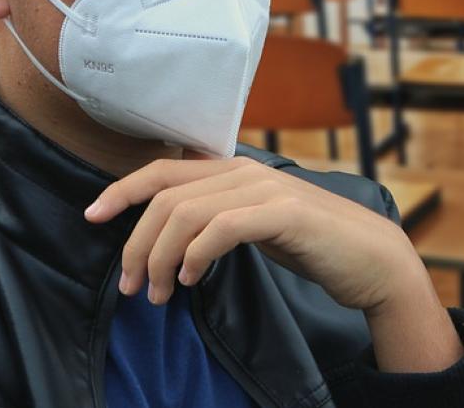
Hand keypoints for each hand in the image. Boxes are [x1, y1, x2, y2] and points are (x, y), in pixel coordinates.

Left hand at [85, 155, 418, 308]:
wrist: (371, 257)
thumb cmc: (312, 244)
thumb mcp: (255, 223)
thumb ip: (219, 216)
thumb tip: (171, 232)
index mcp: (235, 169)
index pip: (163, 170)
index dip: (122, 190)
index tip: (92, 216)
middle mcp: (246, 171)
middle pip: (166, 197)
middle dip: (138, 243)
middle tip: (134, 286)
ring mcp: (266, 189)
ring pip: (186, 213)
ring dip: (163, 257)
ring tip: (161, 293)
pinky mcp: (284, 213)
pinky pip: (222, 228)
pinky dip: (197, 255)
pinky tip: (194, 280)